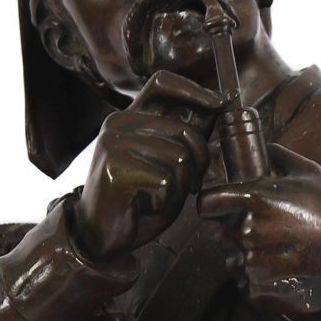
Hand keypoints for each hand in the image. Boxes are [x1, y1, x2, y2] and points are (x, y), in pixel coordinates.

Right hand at [74, 73, 220, 263]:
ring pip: (179, 158)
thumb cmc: (138, 203)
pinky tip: (145, 206)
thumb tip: (217, 106)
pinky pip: (165, 180)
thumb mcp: (167, 165)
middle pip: (185, 132)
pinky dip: (164, 201)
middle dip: (197, 165)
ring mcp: (113, 142)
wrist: (100, 237)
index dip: (194, 90)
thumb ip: (184, 139)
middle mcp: (118, 123)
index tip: (220, 103)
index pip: (163, 83)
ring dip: (179, 188)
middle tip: (185, 187)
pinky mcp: (114, 167)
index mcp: (130, 118)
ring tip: (158, 198)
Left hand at [199, 147, 320, 311]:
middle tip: (257, 232)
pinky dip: (251, 278)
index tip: (218, 209)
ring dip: (242, 256)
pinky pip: (242, 281)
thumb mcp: (307, 170)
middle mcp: (248, 228)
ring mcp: (253, 258)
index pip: (207, 204)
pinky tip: (270, 270)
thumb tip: (267, 148)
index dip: (210, 206)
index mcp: (253, 198)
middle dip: (233, 232)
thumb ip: (280, 156)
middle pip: (220, 234)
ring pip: (231, 259)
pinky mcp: (260, 282)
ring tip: (268, 252)